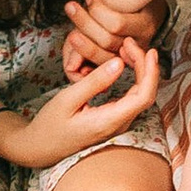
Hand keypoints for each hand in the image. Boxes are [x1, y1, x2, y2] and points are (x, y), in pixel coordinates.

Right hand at [0, 39, 161, 169]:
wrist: (41, 147)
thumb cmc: (50, 125)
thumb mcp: (67, 99)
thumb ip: (95, 82)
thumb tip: (119, 63)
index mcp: (109, 121)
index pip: (144, 96)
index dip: (150, 71)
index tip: (146, 50)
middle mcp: (119, 125)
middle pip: (146, 93)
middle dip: (144, 65)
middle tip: (129, 43)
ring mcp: (118, 125)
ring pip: (141, 95)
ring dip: (140, 70)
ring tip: (127, 49)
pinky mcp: (115, 121)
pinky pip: (132, 98)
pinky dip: (133, 78)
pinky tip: (125, 63)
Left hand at [61, 0, 147, 72]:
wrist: (150, 16)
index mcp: (145, 22)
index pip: (117, 23)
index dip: (99, 12)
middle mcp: (140, 42)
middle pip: (108, 40)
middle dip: (86, 25)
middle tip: (71, 7)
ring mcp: (129, 55)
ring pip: (103, 58)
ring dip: (84, 46)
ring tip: (69, 34)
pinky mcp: (119, 63)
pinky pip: (101, 66)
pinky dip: (88, 60)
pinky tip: (75, 51)